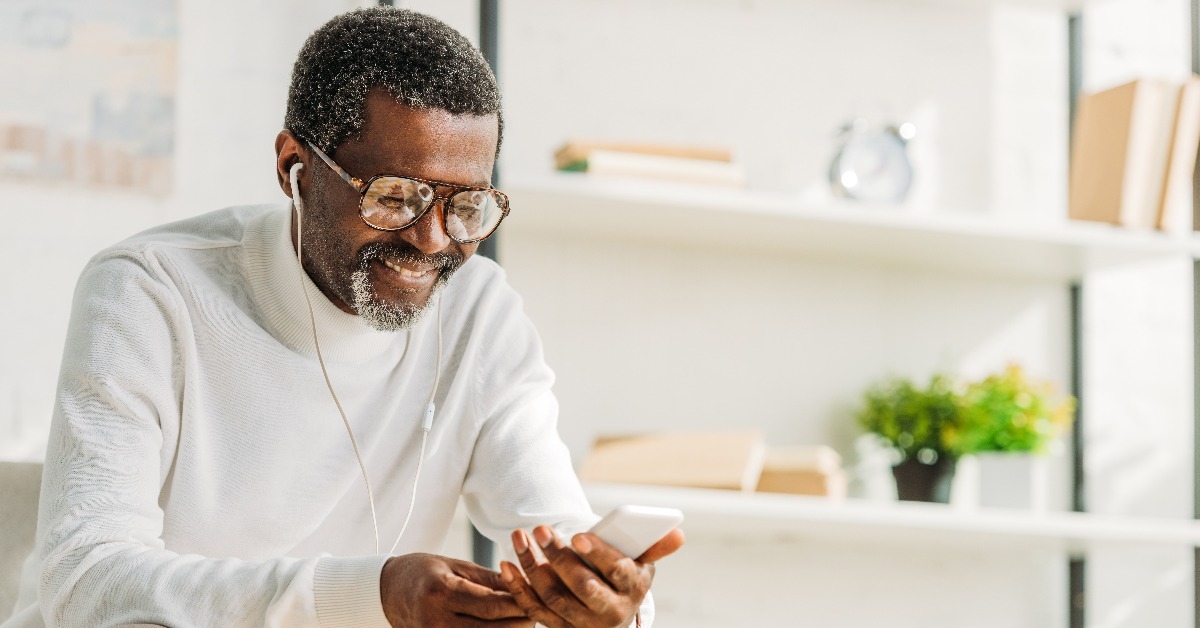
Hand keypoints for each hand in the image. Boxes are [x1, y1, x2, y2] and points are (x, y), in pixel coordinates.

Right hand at [380, 553, 534, 627]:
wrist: (387, 592)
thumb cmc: (425, 573)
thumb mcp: (456, 567)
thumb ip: (492, 580)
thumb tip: (528, 585)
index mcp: (442, 592)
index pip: (493, 605)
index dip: (522, 603)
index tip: (540, 596)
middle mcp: (436, 620)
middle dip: (522, 623)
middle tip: (539, 613)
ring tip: (525, 621)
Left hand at [499, 525, 684, 626]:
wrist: (611, 620)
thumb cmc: (623, 581)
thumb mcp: (641, 566)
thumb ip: (655, 547)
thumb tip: (678, 532)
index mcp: (632, 589)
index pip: (616, 570)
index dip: (598, 553)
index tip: (578, 534)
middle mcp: (609, 611)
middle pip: (582, 585)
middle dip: (559, 557)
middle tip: (541, 530)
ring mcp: (582, 623)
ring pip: (554, 597)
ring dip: (532, 567)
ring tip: (520, 538)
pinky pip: (534, 609)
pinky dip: (517, 588)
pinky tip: (507, 564)